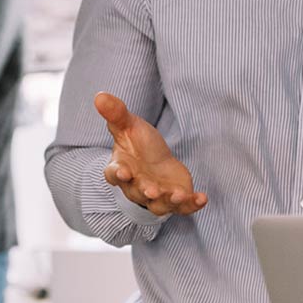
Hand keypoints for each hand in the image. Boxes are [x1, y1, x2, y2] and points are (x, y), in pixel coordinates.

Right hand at [95, 91, 205, 216]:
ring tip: (179, 195)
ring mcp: (157, 196)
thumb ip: (116, 113)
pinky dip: (192, 205)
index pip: (114, 175)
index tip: (124, 172)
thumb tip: (99, 95)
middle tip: (152, 190)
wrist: (156, 161)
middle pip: (139, 193)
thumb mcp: (128, 125)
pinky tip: (202, 198)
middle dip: (146, 192)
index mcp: (121, 169)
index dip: (118, 174)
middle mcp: (136, 187)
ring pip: (160, 205)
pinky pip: (183, 207)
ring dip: (169, 201)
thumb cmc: (138, 144)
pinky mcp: (176, 200)